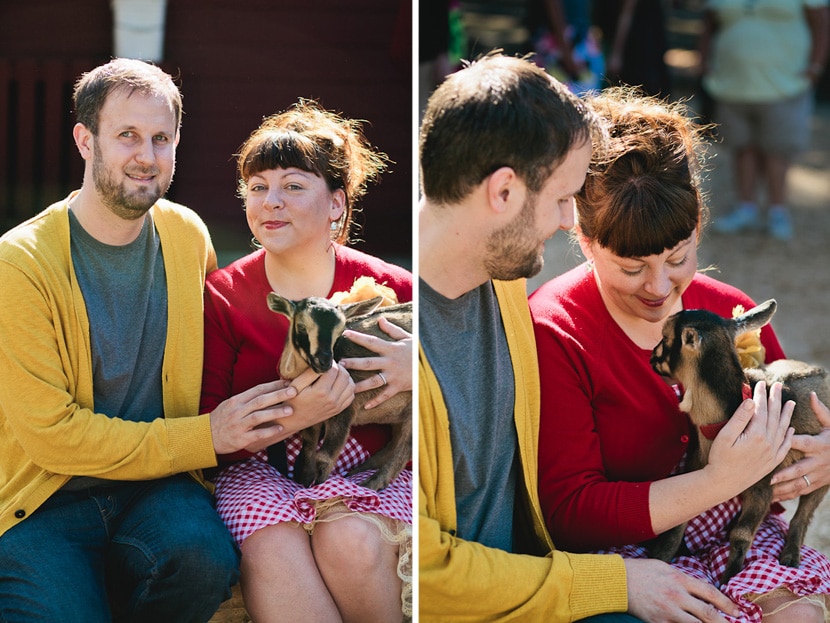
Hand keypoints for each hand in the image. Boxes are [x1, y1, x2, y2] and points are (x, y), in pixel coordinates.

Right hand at [209, 380, 296, 454]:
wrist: (204, 437)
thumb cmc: (222, 419)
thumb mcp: (231, 405)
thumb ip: (248, 398)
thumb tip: (268, 390)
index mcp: (236, 400)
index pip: (258, 389)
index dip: (274, 385)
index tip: (289, 382)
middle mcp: (237, 411)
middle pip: (260, 400)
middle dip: (278, 395)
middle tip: (294, 391)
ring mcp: (238, 425)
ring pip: (258, 416)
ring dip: (275, 412)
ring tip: (291, 410)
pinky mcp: (240, 439)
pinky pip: (256, 434)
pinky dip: (268, 431)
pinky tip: (280, 428)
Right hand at [250, 364, 354, 449]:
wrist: (293, 420)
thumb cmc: (292, 399)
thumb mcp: (296, 384)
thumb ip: (310, 372)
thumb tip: (323, 361)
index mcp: (321, 391)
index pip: (334, 369)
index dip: (331, 362)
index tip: (325, 361)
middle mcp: (331, 399)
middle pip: (345, 376)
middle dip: (340, 367)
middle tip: (331, 366)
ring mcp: (336, 406)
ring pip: (351, 385)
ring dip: (345, 376)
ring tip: (335, 374)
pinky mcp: (338, 410)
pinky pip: (350, 395)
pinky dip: (347, 387)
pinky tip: (338, 384)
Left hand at [340, 316, 411, 409]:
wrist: (434, 364)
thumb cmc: (419, 350)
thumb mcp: (407, 337)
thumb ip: (392, 330)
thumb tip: (380, 319)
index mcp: (391, 349)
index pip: (371, 342)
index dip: (358, 337)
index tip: (345, 334)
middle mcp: (390, 362)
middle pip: (368, 363)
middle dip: (353, 363)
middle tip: (339, 365)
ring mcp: (394, 375)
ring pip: (374, 381)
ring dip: (360, 385)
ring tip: (348, 387)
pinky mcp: (399, 386)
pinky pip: (386, 395)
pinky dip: (376, 401)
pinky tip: (366, 406)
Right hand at [625, 558, 739, 621]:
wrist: (617, 581)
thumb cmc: (640, 571)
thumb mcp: (664, 567)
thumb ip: (682, 578)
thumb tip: (698, 589)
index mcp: (679, 579)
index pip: (710, 593)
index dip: (726, 603)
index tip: (736, 611)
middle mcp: (676, 596)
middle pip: (707, 613)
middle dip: (724, 622)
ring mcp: (667, 611)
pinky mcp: (658, 622)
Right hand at [706, 381, 793, 494]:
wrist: (724, 483)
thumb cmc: (720, 458)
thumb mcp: (725, 436)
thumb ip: (740, 418)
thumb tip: (751, 402)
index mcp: (756, 435)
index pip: (761, 410)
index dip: (761, 395)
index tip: (761, 383)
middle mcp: (768, 443)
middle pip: (774, 416)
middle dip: (776, 400)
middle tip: (779, 386)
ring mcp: (772, 453)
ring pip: (783, 429)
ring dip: (787, 414)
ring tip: (791, 403)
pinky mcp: (772, 462)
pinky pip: (785, 446)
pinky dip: (789, 436)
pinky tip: (791, 428)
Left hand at [772, 392, 829, 500]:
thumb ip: (821, 411)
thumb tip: (811, 394)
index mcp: (819, 445)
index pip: (801, 442)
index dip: (788, 441)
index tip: (771, 441)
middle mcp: (818, 462)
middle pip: (799, 469)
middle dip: (784, 474)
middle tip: (768, 477)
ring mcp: (818, 475)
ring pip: (799, 484)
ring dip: (783, 488)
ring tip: (767, 491)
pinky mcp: (818, 484)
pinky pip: (801, 491)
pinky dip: (788, 496)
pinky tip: (774, 499)